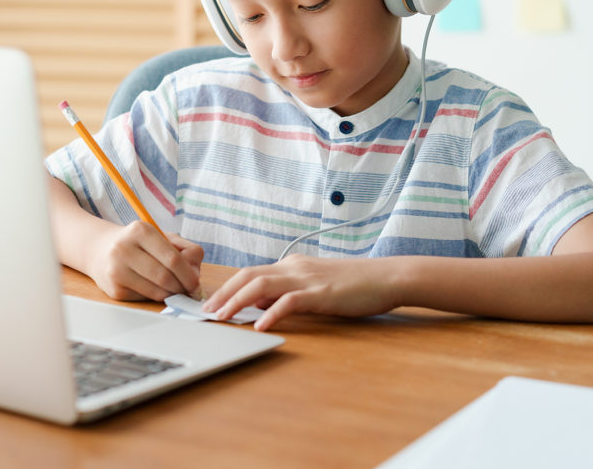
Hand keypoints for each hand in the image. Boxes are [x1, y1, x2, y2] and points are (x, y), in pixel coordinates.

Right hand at [89, 220, 203, 301]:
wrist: (100, 250)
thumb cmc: (138, 244)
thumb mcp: (161, 237)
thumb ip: (184, 250)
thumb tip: (195, 275)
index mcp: (140, 231)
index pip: (172, 258)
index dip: (188, 274)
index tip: (195, 283)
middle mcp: (124, 249)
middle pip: (165, 276)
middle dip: (182, 287)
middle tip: (188, 290)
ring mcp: (117, 270)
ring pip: (156, 291)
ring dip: (171, 294)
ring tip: (174, 289)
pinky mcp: (113, 289)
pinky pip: (144, 297)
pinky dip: (155, 296)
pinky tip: (153, 288)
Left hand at [202, 254, 401, 330]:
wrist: (387, 277)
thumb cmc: (353, 285)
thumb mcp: (314, 286)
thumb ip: (287, 293)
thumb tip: (260, 306)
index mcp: (291, 265)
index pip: (251, 273)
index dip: (228, 288)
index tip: (211, 303)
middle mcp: (294, 267)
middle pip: (249, 276)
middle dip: (224, 293)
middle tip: (205, 311)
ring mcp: (307, 278)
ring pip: (262, 285)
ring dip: (237, 301)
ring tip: (221, 317)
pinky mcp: (322, 293)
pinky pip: (290, 301)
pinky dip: (272, 313)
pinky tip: (260, 326)